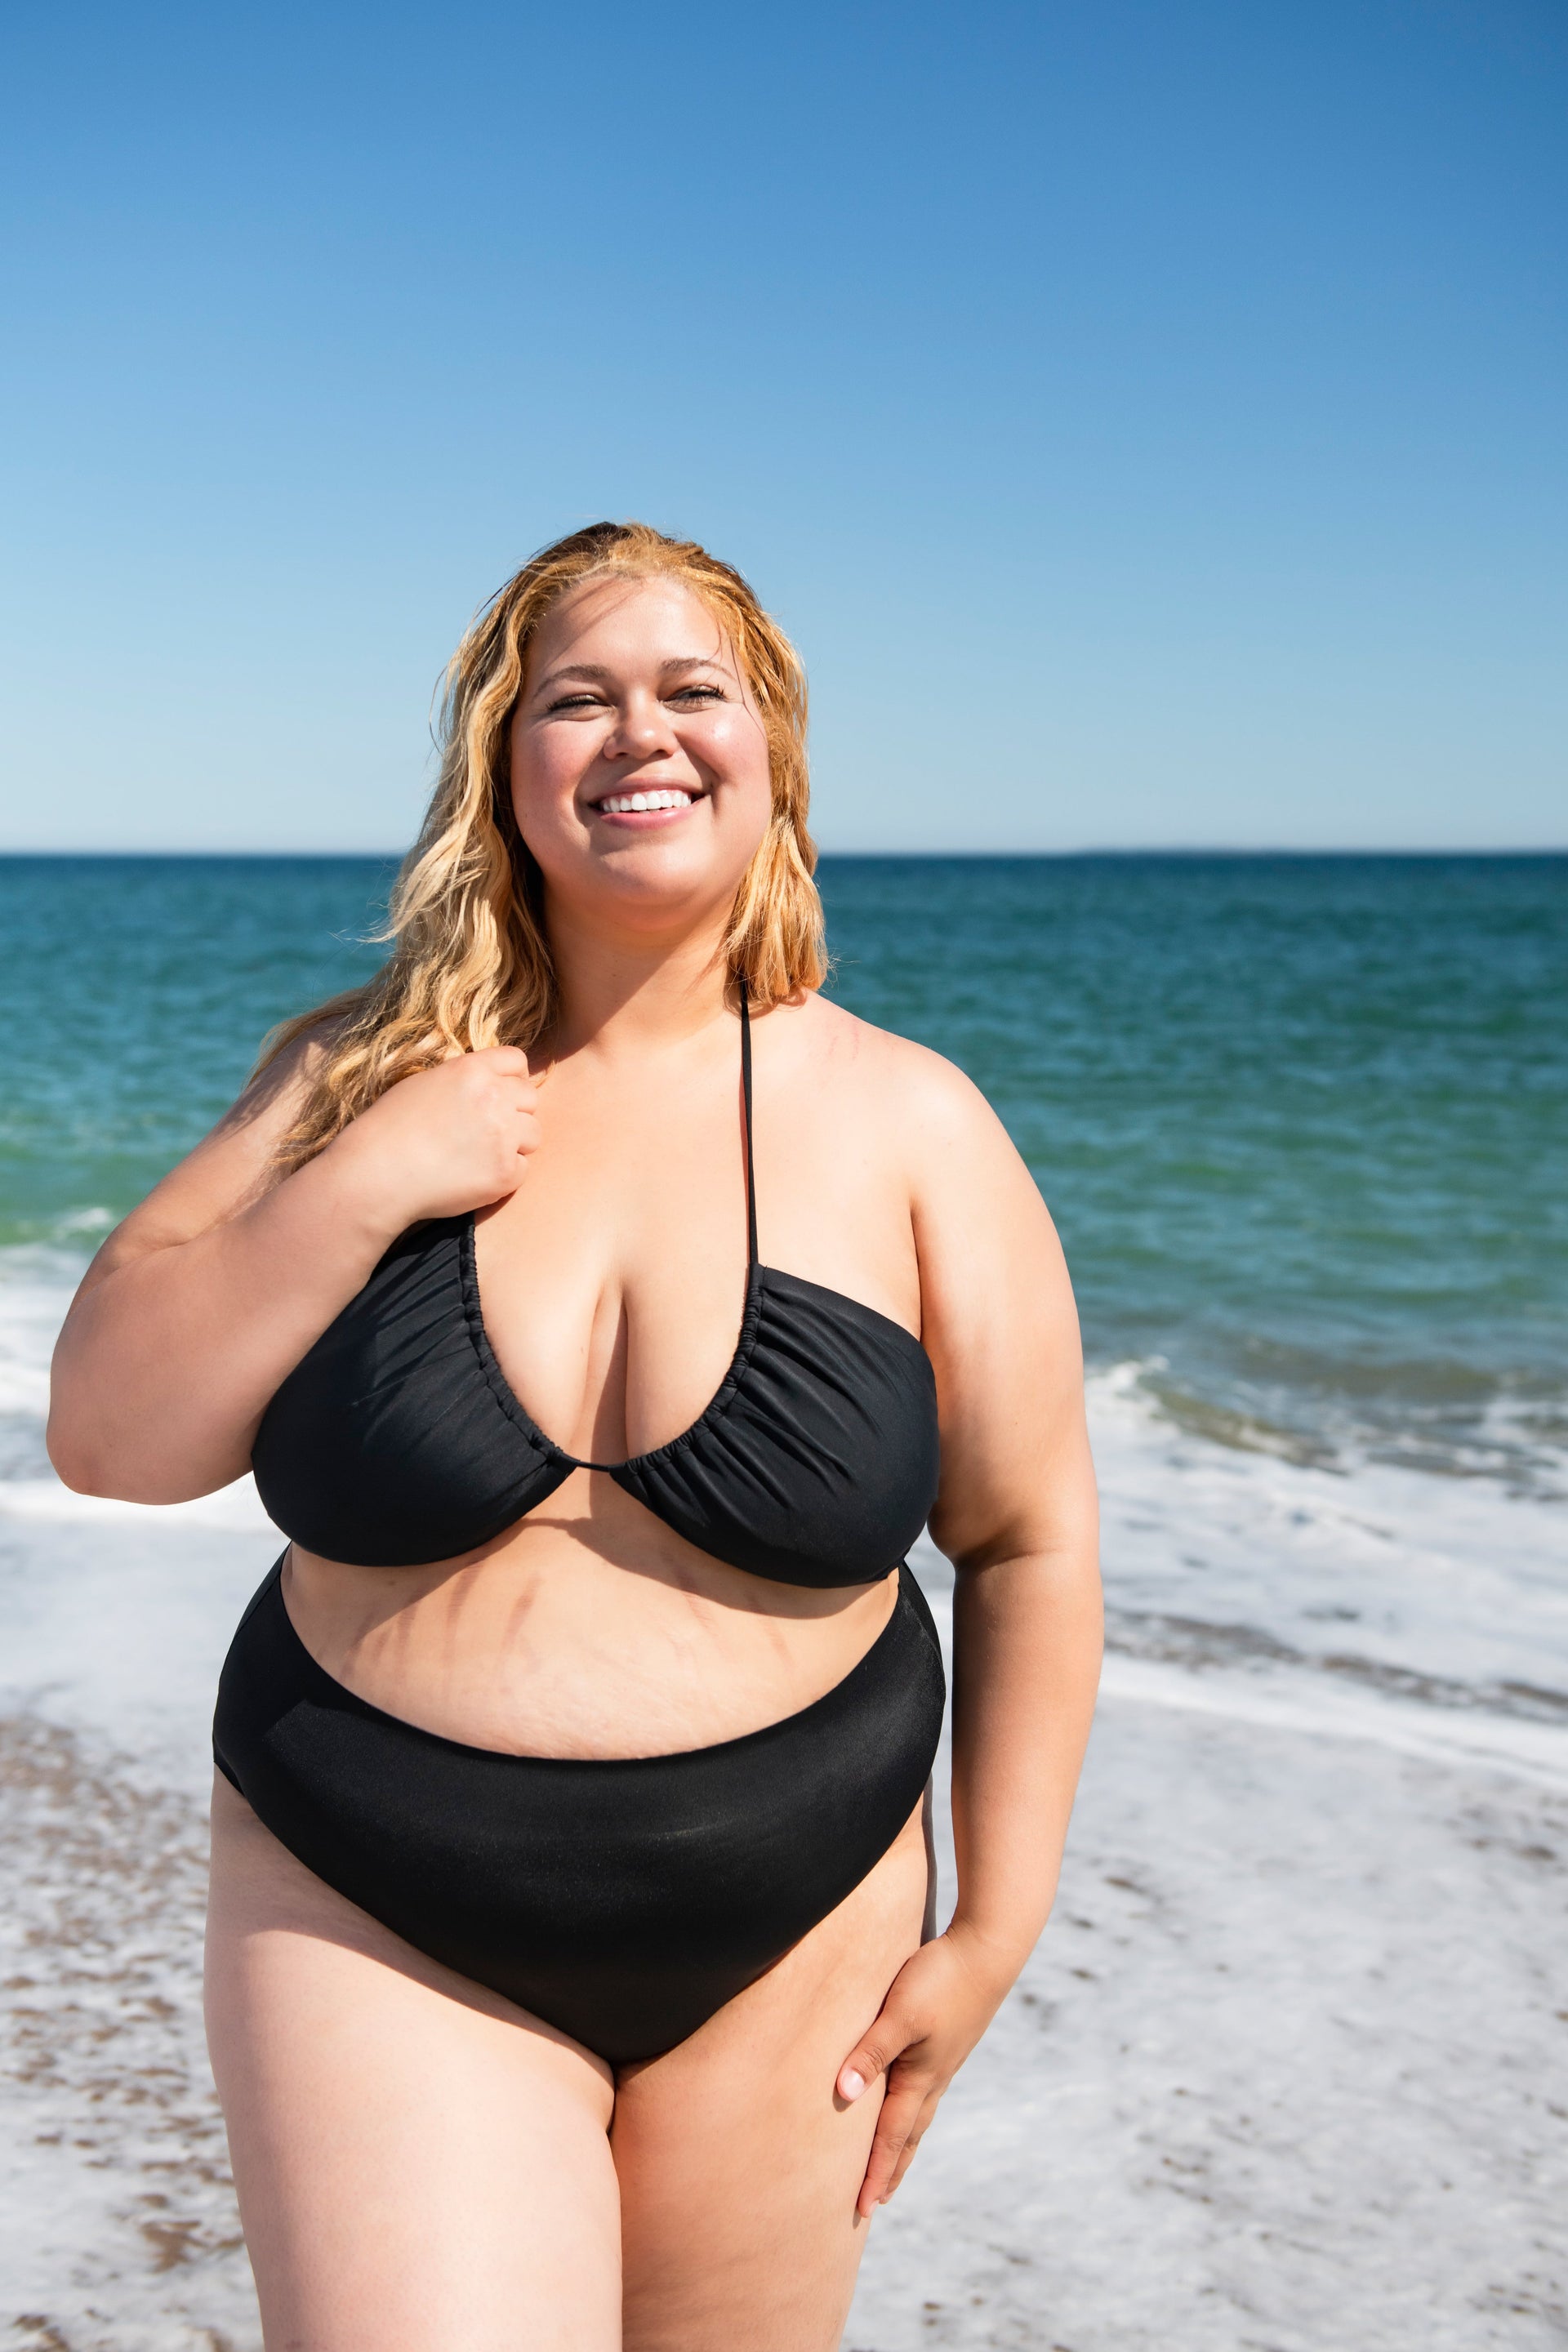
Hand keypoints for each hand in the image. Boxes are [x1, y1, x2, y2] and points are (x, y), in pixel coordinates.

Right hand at [328, 1049, 542, 1230]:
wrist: (377, 1174)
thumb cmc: (389, 1129)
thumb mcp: (423, 1084)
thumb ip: (463, 1079)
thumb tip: (487, 1082)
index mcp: (472, 1070)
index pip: (516, 1060)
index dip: (511, 1077)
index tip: (501, 1094)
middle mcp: (494, 1098)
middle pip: (531, 1098)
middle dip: (515, 1112)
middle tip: (486, 1131)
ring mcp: (504, 1136)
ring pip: (533, 1134)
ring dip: (514, 1144)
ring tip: (480, 1155)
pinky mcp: (506, 1173)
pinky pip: (522, 1169)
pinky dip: (504, 1176)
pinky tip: (474, 1177)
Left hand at [836, 1925, 1012, 2216]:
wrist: (988, 1948)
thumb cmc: (940, 1978)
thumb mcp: (899, 2014)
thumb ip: (870, 2052)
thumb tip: (844, 2096)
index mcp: (920, 2076)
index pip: (891, 2136)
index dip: (876, 2172)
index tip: (863, 2208)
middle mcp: (934, 2075)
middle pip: (909, 2133)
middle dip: (891, 2167)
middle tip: (876, 2201)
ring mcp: (945, 2058)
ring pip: (920, 2112)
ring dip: (903, 2141)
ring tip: (893, 2161)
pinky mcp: (948, 2039)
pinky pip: (926, 2089)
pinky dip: (914, 2110)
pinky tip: (911, 2100)